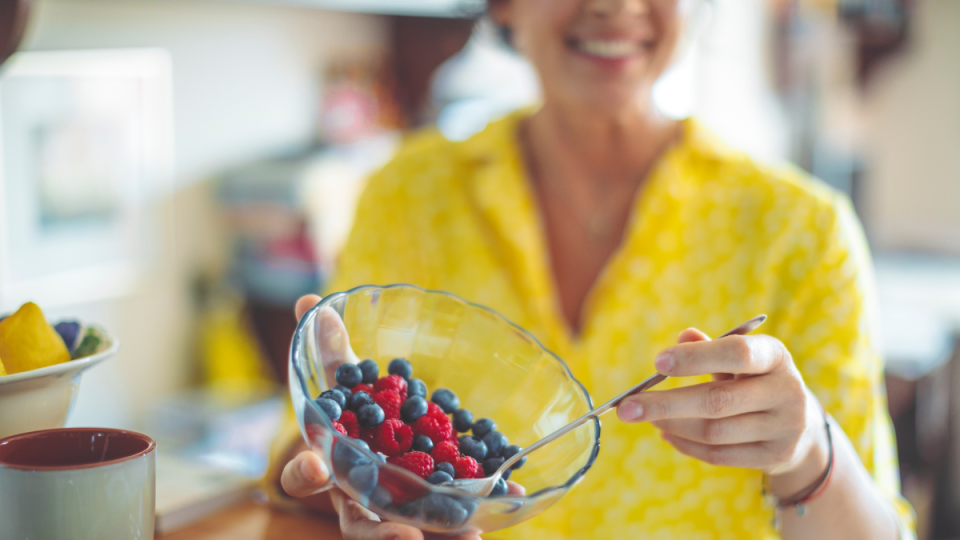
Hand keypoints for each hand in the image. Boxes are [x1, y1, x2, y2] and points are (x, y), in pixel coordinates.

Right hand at [284, 295, 519, 538]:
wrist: (378, 443)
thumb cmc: (353, 414)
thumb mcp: (341, 381)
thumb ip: (327, 348)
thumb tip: (311, 301)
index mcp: (328, 464)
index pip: (303, 475)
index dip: (304, 473)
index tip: (316, 467)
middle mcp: (358, 497)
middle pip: (359, 527)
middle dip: (381, 536)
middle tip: (406, 537)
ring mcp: (394, 510)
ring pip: (406, 532)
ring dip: (438, 536)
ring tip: (469, 536)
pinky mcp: (430, 509)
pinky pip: (451, 518)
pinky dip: (482, 512)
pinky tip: (511, 501)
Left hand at [616, 328, 829, 494]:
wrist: (801, 424)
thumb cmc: (755, 379)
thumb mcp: (740, 358)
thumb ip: (710, 348)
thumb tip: (683, 336)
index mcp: (776, 356)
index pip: (737, 354)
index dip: (696, 358)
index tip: (656, 363)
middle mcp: (786, 391)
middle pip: (717, 401)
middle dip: (666, 404)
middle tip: (626, 407)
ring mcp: (784, 428)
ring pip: (714, 432)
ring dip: (671, 425)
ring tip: (646, 418)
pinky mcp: (775, 456)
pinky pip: (719, 454)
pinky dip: (686, 445)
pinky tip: (666, 434)